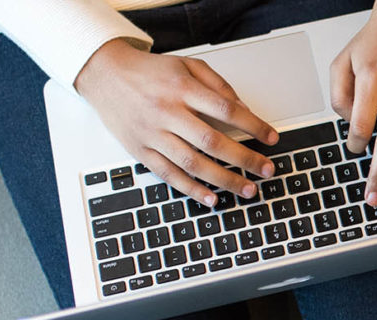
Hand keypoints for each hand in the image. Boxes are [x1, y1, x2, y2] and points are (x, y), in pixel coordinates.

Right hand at [75, 39, 278, 206]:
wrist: (104, 75)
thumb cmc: (149, 72)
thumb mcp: (186, 65)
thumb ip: (217, 85)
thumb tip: (244, 109)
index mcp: (182, 88)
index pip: (226, 110)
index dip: (253, 125)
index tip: (271, 138)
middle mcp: (167, 112)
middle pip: (213, 141)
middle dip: (245, 159)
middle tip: (267, 170)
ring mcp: (152, 134)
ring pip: (192, 163)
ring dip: (224, 180)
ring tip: (248, 189)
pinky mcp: (140, 151)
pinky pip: (168, 175)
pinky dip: (191, 189)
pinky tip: (212, 198)